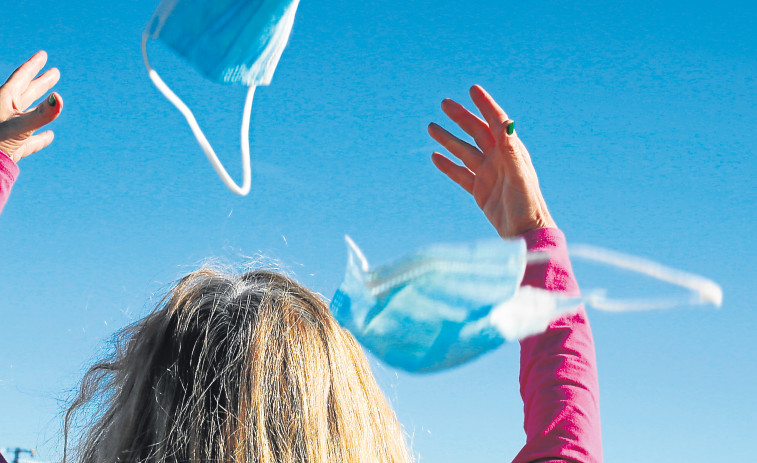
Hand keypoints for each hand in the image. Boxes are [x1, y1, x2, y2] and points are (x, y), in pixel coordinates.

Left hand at [0, 51, 61, 161]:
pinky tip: (49, 137)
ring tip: (53, 99)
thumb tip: (58, 98)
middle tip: (55, 72)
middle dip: (41, 83)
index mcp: (5, 101)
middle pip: (27, 93)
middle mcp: (6, 112)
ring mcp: (10, 130)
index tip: (44, 55)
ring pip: (29, 115)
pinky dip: (41, 139)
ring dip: (42, 107)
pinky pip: (30, 141)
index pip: (22, 78)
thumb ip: (41, 114)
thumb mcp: (20, 126)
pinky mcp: (13, 148)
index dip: (33, 66)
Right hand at [428, 85, 555, 237]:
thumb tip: (506, 123)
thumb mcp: (519, 175)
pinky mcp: (479, 191)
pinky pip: (460, 174)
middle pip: (476, 132)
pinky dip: (448, 165)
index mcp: (511, 152)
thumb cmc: (528, 204)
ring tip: (431, 126)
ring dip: (448, 138)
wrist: (525, 233)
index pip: (496, 121)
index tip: (472, 89)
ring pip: (464, 151)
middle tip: (444, 103)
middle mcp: (499, 159)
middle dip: (461, 117)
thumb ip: (511, 150)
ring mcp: (488, 174)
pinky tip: (435, 156)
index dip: (484, 104)